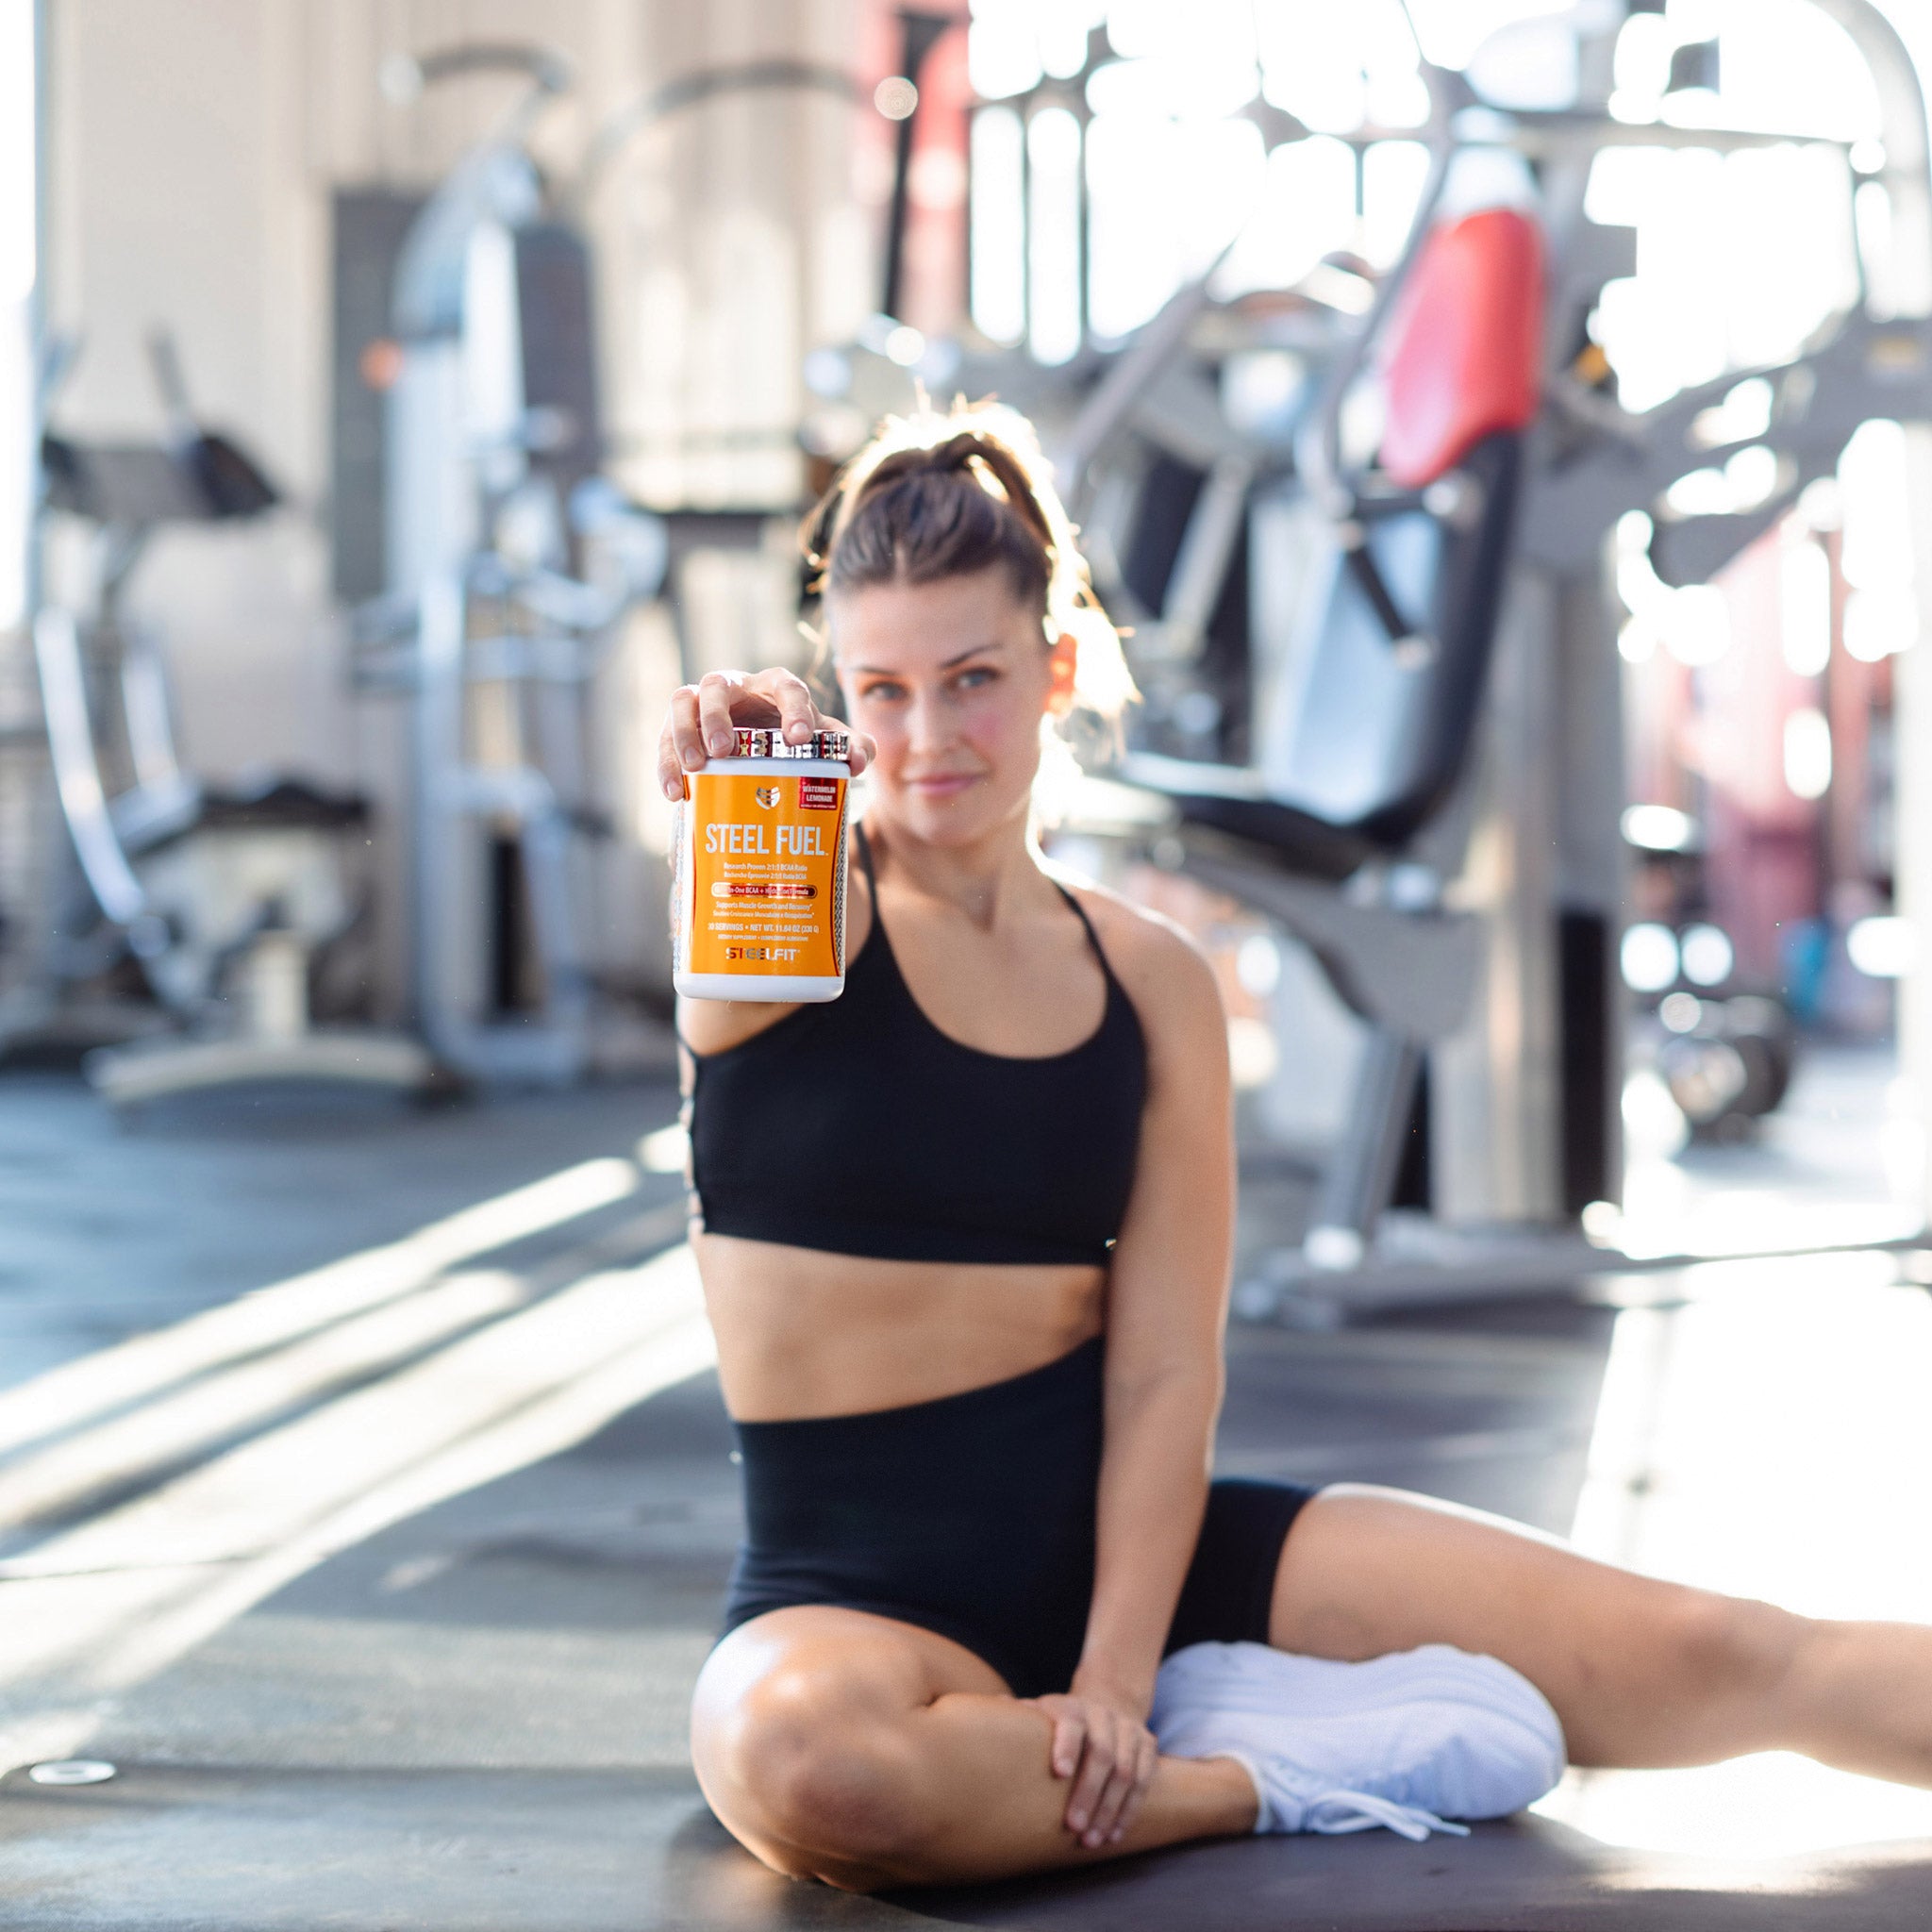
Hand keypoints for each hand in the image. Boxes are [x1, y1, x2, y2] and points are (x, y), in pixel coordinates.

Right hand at [657, 668, 873, 800]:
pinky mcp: (679, 726)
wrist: (763, 748)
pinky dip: (666, 763)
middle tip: (725, 750)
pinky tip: (676, 794)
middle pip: (719, 685)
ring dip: (685, 733)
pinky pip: (664, 737)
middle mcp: (736, 687)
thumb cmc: (796, 740)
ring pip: (683, 702)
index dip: (793, 710)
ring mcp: (702, 704)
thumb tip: (858, 761)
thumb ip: (849, 746)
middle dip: (719, 716)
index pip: (786, 687)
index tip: (800, 739)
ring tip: (695, 767)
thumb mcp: (825, 743)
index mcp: (777, 687)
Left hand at [1030, 1686, 1158, 1848]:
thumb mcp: (1039, 1714)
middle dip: (1089, 1793)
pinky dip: (1130, 1811)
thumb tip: (989, 1708)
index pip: (1072, 1722)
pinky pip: (1144, 1781)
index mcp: (1073, 1707)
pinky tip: (1114, 1835)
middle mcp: (1104, 1715)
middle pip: (1102, 1753)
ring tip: (1092, 1840)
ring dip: (1110, 1810)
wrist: (1104, 1708)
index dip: (1066, 1745)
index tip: (1059, 1773)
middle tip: (1074, 1827)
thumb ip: (1018, 1715)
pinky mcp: (1148, 1745)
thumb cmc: (1059, 1724)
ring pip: (1126, 1772)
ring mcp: (1129, 1729)